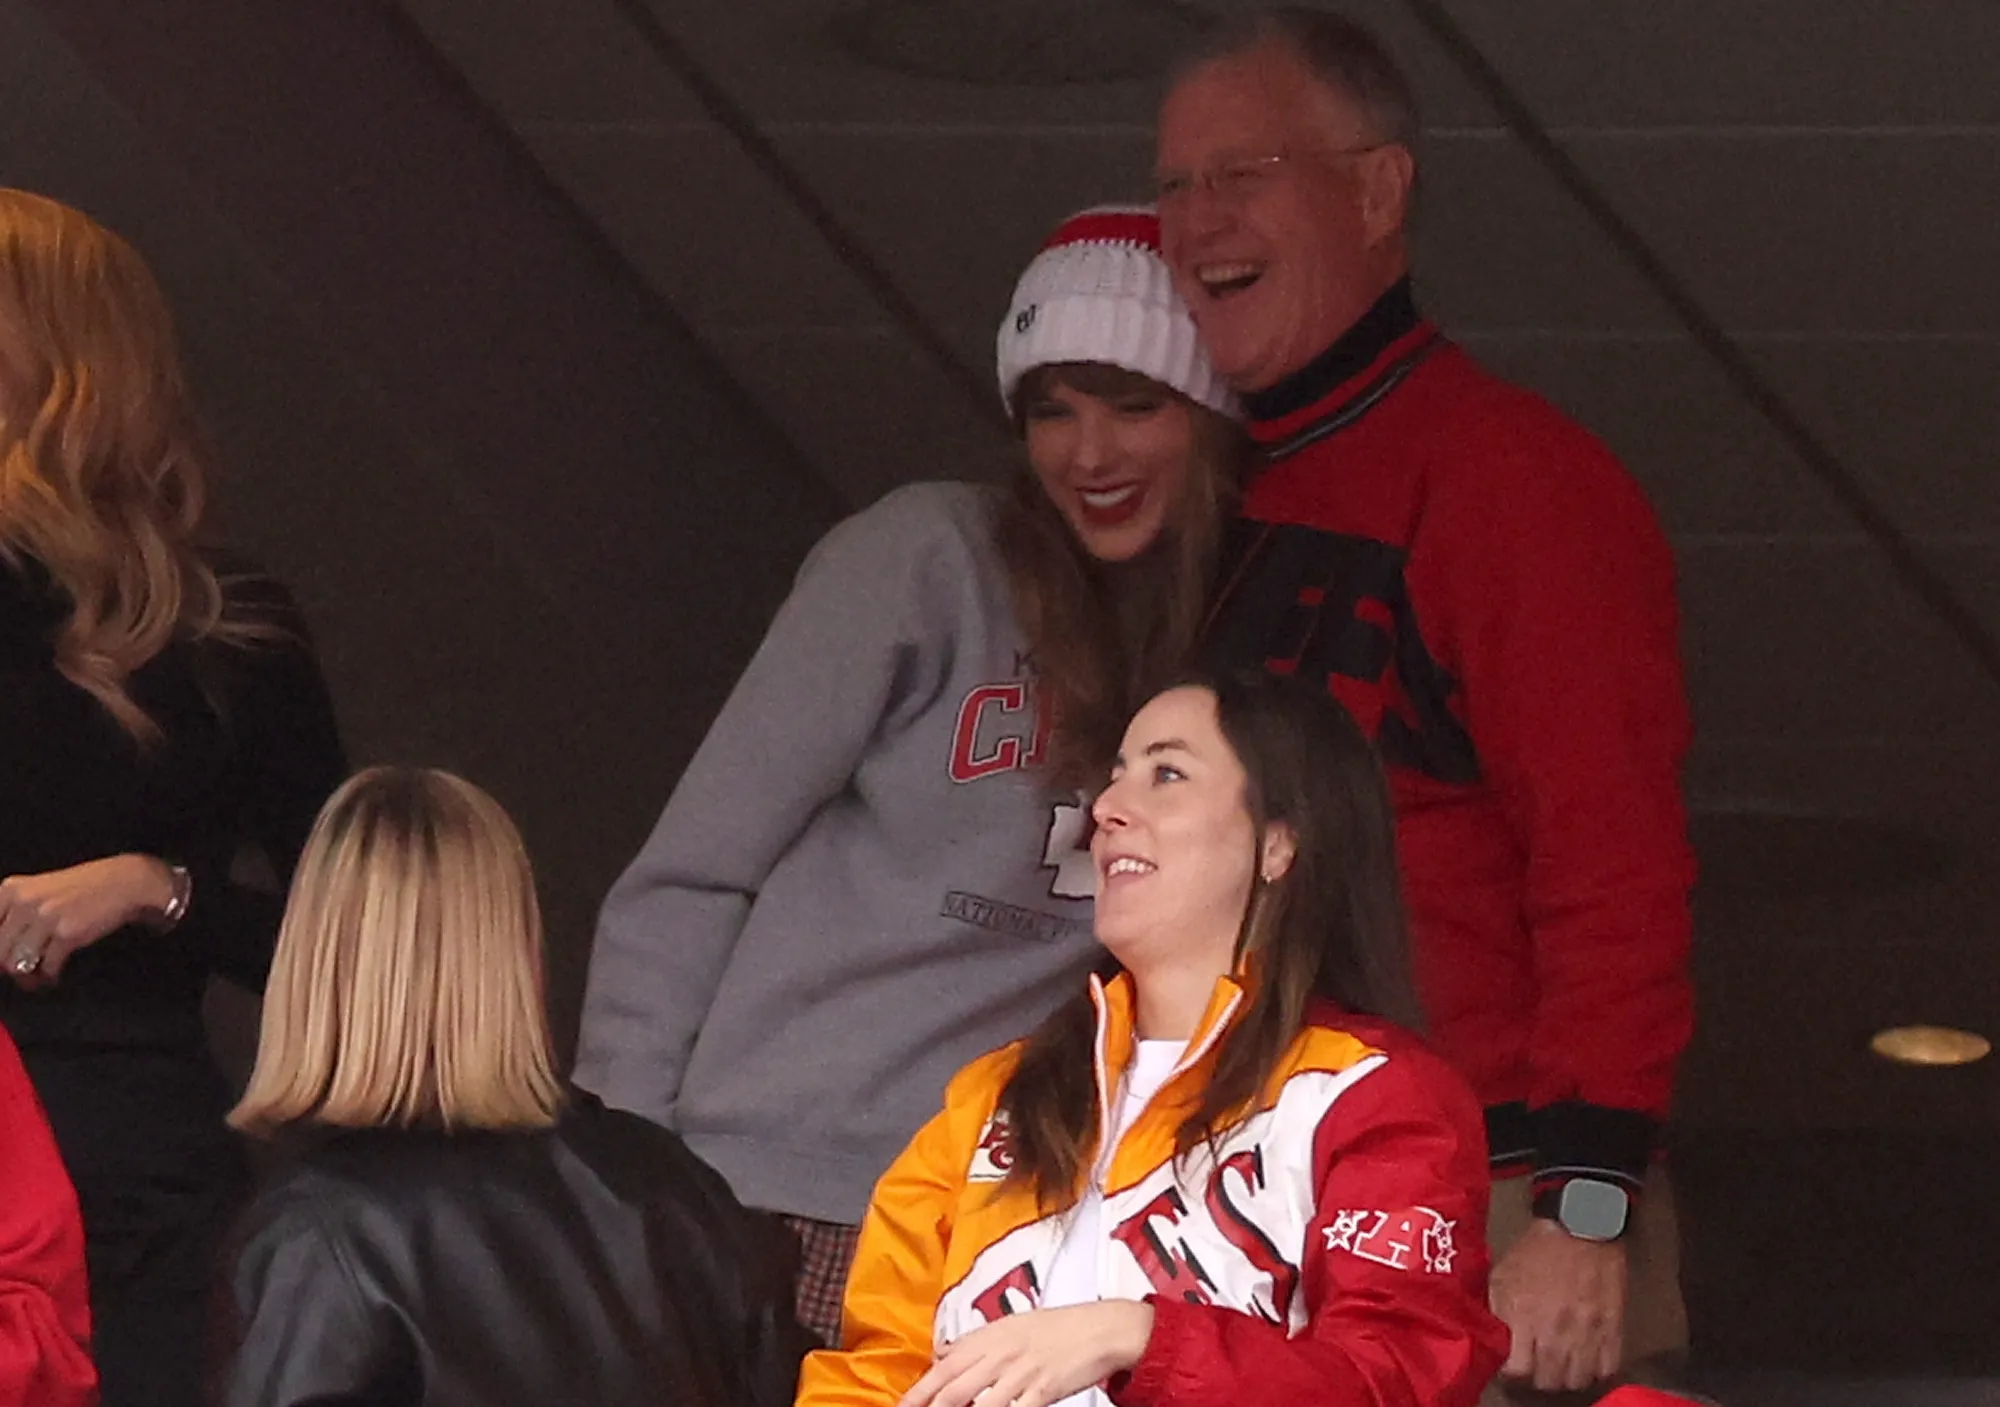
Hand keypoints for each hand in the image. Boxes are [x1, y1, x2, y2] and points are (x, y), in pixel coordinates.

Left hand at [0, 855, 176, 989]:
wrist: (123, 882)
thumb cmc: (82, 889)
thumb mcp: (37, 892)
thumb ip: (13, 916)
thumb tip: (1, 954)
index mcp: (11, 889)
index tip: (4, 961)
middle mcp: (24, 901)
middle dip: (10, 967)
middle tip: (22, 973)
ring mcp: (46, 917)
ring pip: (18, 963)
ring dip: (28, 976)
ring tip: (38, 976)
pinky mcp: (68, 933)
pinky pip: (47, 966)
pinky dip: (50, 975)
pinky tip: (55, 972)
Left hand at [896, 1301, 1154, 1406]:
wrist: (1101, 1328)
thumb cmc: (1057, 1328)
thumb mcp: (1010, 1326)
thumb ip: (974, 1342)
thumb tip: (941, 1352)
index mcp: (989, 1337)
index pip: (944, 1366)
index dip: (919, 1390)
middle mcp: (1000, 1353)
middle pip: (954, 1388)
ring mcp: (1021, 1372)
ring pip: (980, 1404)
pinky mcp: (1043, 1389)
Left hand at [1489, 1216, 1626, 1391]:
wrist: (1581, 1226)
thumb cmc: (1537, 1249)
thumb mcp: (1502, 1274)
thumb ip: (1498, 1311)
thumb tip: (1496, 1340)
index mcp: (1525, 1316)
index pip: (1518, 1371)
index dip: (1512, 1373)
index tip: (1512, 1366)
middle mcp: (1557, 1331)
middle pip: (1548, 1382)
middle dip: (1538, 1378)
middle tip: (1536, 1366)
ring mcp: (1588, 1333)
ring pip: (1577, 1381)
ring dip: (1566, 1377)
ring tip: (1561, 1365)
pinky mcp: (1613, 1329)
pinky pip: (1607, 1369)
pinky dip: (1595, 1371)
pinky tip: (1586, 1360)